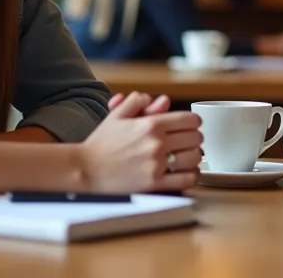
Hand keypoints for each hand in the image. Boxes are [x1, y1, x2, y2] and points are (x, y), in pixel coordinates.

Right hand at [80, 93, 201, 192]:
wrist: (86, 170)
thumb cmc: (101, 144)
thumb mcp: (117, 116)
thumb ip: (137, 102)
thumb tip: (157, 99)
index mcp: (150, 124)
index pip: (191, 120)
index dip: (193, 122)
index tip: (189, 127)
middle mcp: (156, 143)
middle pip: (197, 138)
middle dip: (194, 139)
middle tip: (187, 142)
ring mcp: (157, 164)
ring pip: (195, 158)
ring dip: (194, 157)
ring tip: (186, 157)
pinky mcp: (155, 184)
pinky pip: (187, 179)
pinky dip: (191, 175)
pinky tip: (185, 173)